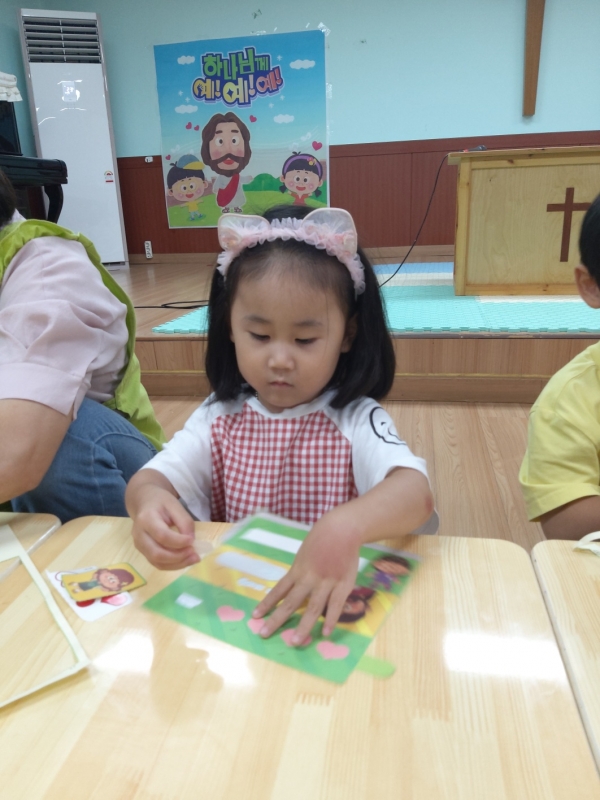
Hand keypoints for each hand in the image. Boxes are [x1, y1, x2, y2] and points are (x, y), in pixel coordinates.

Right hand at [130, 487, 198, 569]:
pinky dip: (173, 565)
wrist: (144, 503)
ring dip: (177, 564)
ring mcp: (139, 545)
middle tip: (195, 554)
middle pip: (156, 554)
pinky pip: (158, 564)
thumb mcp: (175, 505)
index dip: (178, 541)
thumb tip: (191, 541)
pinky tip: (185, 560)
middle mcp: (139, 535)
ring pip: (157, 562)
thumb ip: (184, 521)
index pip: (162, 535)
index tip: (192, 540)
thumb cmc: (161, 503)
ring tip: (193, 559)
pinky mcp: (143, 552)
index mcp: (146, 519)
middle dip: (178, 557)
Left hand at [252, 514, 360, 644]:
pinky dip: (330, 620)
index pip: (278, 590)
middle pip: (290, 603)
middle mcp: (308, 578)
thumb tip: (293, 586)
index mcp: (297, 570)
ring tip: (294, 641)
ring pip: (312, 608)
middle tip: (264, 634)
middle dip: (276, 620)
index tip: (255, 616)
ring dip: (303, 626)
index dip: (266, 604)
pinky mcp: (342, 585)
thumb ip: (301, 571)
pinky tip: (325, 633)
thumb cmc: (322, 539)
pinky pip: (335, 605)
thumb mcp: (304, 553)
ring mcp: (326, 582)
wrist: (342, 529)